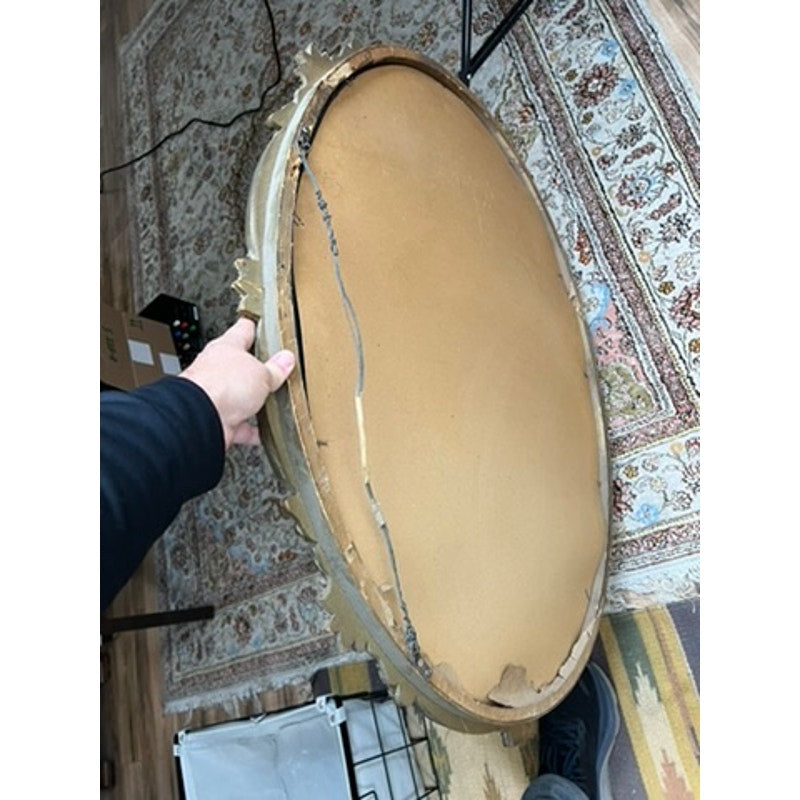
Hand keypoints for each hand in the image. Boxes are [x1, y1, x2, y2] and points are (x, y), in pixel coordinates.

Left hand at [180, 317, 295, 448]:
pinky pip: (239, 424)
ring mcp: (216, 396)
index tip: (259, 321)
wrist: (199, 417)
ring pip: (239, 396)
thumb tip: (285, 360)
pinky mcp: (218, 419)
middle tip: (274, 369)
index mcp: (226, 348)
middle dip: (255, 369)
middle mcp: (217, 370)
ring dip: (254, 401)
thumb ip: (274, 368)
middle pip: (239, 366)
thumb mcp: (261, 373)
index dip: (252, 325)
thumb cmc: (220, 385)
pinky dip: (251, 430)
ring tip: (272, 402)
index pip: (242, 330)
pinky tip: (263, 432)